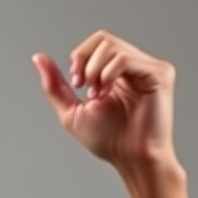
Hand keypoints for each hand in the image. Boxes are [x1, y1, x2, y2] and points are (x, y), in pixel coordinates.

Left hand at [32, 30, 177, 170]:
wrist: (129, 158)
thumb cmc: (108, 140)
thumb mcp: (71, 111)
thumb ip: (55, 86)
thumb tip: (38, 58)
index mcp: (117, 72)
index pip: (97, 41)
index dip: (80, 56)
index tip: (76, 83)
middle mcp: (134, 66)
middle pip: (103, 39)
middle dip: (85, 61)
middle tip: (82, 87)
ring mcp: (148, 68)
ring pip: (112, 47)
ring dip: (95, 71)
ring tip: (97, 95)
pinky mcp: (159, 73)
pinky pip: (126, 58)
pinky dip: (108, 73)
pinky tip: (106, 93)